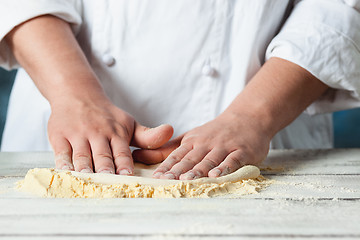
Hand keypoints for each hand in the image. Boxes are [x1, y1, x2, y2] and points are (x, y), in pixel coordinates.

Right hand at [49, 95, 172, 173]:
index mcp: (116, 132)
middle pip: (102, 156)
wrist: (77, 94)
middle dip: (105, 169)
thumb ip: (148, 135)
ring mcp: (78, 134)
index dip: (124, 163)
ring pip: (82, 156)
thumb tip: (170, 131)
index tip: (127, 175)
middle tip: (108, 183)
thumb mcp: (128, 123)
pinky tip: (67, 173)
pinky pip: (62, 152)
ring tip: (88, 180)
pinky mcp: (60, 136)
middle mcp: (98, 133)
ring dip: (85, 169)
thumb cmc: (106, 116)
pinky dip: (64, 163)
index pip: (122, 151)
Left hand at [133, 112, 270, 179]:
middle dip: (178, 170)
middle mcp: (206, 143)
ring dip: (198, 170)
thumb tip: (143, 154)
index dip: (166, 166)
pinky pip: (232, 160)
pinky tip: (216, 176)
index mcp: (193, 141)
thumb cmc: (216, 131)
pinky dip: (224, 168)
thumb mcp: (193, 136)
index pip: (177, 155)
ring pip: (209, 160)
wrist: (247, 117)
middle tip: (166, 181)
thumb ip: (172, 147)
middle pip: (190, 158)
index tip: (156, 177)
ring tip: (187, 179)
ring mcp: (224, 146)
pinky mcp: (241, 151)